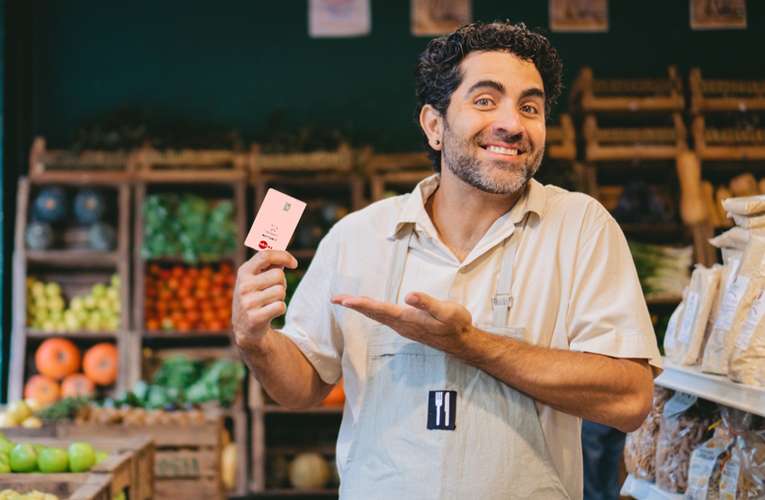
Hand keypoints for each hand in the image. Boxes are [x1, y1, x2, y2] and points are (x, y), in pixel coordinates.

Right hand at [233, 250, 297, 347]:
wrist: (245, 327)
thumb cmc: (255, 297)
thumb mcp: (255, 279)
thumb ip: (269, 264)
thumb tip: (283, 248)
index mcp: (244, 272)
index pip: (265, 255)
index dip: (283, 256)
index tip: (293, 263)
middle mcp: (244, 285)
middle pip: (278, 275)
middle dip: (282, 283)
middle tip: (275, 290)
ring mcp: (248, 302)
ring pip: (281, 291)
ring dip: (281, 297)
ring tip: (270, 301)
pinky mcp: (255, 317)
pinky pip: (281, 306)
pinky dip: (280, 308)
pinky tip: (270, 312)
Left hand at [330, 292, 472, 352]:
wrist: (462, 342)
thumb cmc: (456, 324)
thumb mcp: (446, 311)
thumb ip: (427, 303)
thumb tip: (408, 295)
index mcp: (408, 319)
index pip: (380, 309)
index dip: (361, 304)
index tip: (345, 301)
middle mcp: (402, 324)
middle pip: (373, 313)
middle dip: (353, 305)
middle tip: (334, 298)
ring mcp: (403, 327)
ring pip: (377, 316)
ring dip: (360, 308)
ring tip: (345, 301)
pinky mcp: (407, 327)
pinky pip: (383, 317)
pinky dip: (371, 311)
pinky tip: (368, 308)